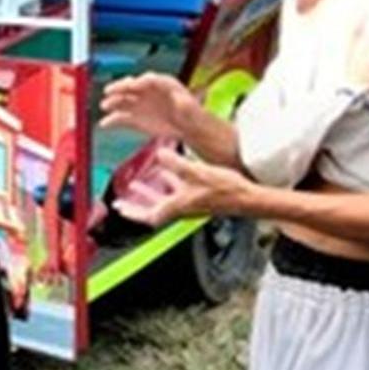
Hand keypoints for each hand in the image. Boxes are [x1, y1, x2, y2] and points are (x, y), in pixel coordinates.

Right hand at [98, 73, 200, 142]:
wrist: (187, 128)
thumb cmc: (191, 114)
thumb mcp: (190, 108)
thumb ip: (185, 104)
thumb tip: (181, 101)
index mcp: (163, 84)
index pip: (149, 79)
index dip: (139, 81)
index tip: (131, 84)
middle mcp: (147, 91)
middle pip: (131, 86)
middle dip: (120, 88)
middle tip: (109, 91)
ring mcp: (140, 104)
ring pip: (123, 100)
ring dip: (113, 102)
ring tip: (105, 106)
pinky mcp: (136, 118)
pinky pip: (122, 117)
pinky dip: (113, 120)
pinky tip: (105, 124)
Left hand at [112, 145, 245, 228]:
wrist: (247, 198)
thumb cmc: (225, 190)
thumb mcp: (195, 172)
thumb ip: (174, 163)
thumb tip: (159, 154)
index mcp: (178, 206)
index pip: (149, 216)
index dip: (133, 213)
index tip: (120, 208)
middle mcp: (182, 209)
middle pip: (153, 211)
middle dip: (137, 205)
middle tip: (122, 201)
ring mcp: (191, 204)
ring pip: (164, 201)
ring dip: (151, 194)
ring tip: (138, 186)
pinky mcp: (200, 199)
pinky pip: (177, 193)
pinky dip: (169, 185)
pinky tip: (168, 173)